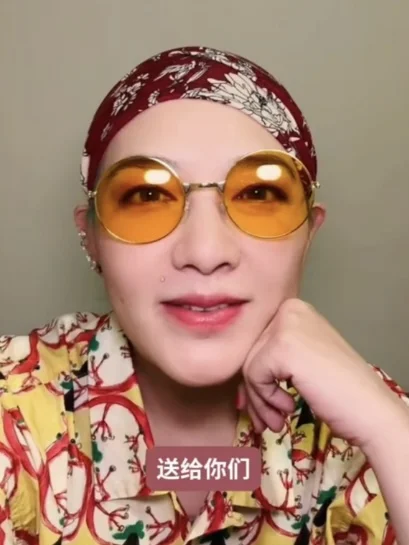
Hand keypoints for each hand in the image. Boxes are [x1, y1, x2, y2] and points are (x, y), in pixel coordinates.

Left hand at [239, 298, 405, 449]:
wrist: (369, 409)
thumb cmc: (340, 390)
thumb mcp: (301, 362)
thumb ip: (271, 360)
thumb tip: (236, 378)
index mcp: (294, 309)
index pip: (256, 343)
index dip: (256, 377)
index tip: (262, 404)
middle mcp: (289, 310)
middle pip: (250, 354)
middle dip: (255, 393)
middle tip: (267, 420)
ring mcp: (286, 325)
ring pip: (248, 366)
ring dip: (259, 401)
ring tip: (275, 421)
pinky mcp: (283, 346)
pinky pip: (253, 375)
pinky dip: (265, 399)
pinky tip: (288, 408)